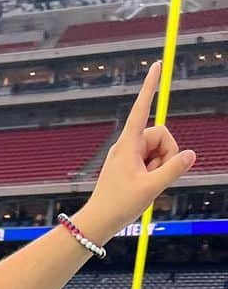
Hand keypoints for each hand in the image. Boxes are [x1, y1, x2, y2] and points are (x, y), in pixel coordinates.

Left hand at [78, 61, 195, 243]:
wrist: (97, 223)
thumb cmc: (118, 206)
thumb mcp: (151, 188)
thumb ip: (174, 169)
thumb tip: (190, 154)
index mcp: (128, 144)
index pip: (142, 108)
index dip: (150, 86)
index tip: (156, 65)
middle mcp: (126, 145)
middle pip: (161, 135)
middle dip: (166, 154)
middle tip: (155, 177)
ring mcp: (127, 156)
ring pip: (158, 150)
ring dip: (159, 166)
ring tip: (146, 185)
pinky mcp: (128, 166)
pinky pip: (150, 162)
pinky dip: (153, 172)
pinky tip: (143, 188)